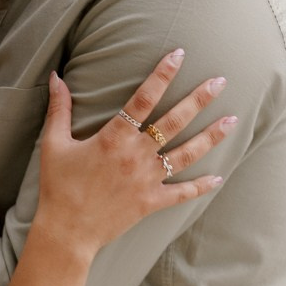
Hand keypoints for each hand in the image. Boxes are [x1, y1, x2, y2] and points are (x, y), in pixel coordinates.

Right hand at [33, 51, 232, 256]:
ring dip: (211, 136)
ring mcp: (147, 179)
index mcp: (113, 137)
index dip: (162, 75)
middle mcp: (136, 155)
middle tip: (220, 82)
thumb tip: (56, 77)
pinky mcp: (152, 201)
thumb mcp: (53, 143)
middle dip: (199, 99)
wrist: (67, 231)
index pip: (143, 98)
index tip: (179, 55)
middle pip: (174, 121)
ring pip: (186, 153)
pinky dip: (201, 186)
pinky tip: (218, 177)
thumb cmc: (58, 186)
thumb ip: (59, 108)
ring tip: (231, 120)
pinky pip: (182, 193)